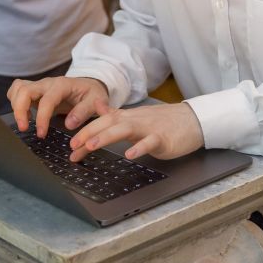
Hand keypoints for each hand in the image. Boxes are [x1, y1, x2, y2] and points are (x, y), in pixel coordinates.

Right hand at [8, 76, 109, 137]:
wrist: (89, 86)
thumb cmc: (92, 94)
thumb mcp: (96, 101)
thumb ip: (84, 111)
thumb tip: (69, 124)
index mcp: (62, 85)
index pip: (46, 100)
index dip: (42, 118)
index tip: (41, 133)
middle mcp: (48, 83)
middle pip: (24, 90)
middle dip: (20, 110)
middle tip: (24, 128)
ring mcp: (40, 86)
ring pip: (18, 89)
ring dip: (16, 106)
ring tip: (24, 123)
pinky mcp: (35, 90)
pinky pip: (17, 90)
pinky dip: (15, 102)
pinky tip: (26, 115)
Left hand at [68, 101, 204, 161]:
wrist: (192, 120)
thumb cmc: (163, 121)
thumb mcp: (136, 116)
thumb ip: (115, 114)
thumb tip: (97, 107)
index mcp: (127, 117)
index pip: (101, 122)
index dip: (84, 132)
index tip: (70, 147)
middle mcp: (135, 120)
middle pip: (108, 124)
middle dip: (88, 134)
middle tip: (72, 147)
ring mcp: (148, 128)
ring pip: (124, 130)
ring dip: (106, 137)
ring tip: (90, 146)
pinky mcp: (163, 138)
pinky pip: (150, 142)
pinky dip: (139, 148)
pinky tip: (130, 155)